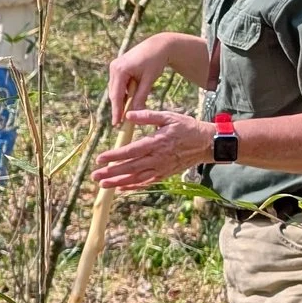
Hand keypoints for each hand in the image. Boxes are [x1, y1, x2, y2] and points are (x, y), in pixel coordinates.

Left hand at [92, 109, 209, 190]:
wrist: (206, 143)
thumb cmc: (187, 127)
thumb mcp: (169, 116)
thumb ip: (148, 116)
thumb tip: (128, 115)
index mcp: (156, 142)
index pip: (131, 151)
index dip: (114, 156)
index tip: (100, 159)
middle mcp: (157, 158)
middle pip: (130, 167)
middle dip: (111, 173)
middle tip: (95, 176)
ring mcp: (161, 168)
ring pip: (137, 178)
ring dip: (118, 182)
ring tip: (103, 185)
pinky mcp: (165, 174)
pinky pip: (146, 182)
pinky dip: (133, 186)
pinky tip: (120, 188)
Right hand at [105, 32, 205, 126]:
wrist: (158, 46)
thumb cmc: (155, 61)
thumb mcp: (148, 80)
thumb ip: (141, 97)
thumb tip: (136, 113)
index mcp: (120, 70)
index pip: (116, 95)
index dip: (116, 111)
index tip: (116, 124)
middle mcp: (114, 68)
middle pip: (114, 93)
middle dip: (118, 107)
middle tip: (121, 123)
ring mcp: (115, 67)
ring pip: (116, 90)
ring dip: (121, 100)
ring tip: (126, 113)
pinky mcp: (118, 67)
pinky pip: (118, 84)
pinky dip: (124, 93)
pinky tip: (130, 100)